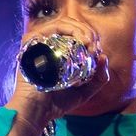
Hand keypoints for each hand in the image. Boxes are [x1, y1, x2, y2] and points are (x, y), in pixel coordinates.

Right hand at [6, 16, 110, 135]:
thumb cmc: (56, 103)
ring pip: (63, 23)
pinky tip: (80, 41)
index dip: (91, 38)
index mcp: (58, 52)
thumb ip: (98, 78)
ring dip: (81, 30)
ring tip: (89, 42)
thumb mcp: (84, 91)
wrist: (37, 111)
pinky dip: (68, 30)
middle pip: (71, 26)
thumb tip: (104, 56)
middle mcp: (48, 44)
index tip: (97, 51)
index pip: (77, 35)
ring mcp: (39, 42)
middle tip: (94, 46)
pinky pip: (51, 28)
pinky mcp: (31, 42)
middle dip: (88, 32)